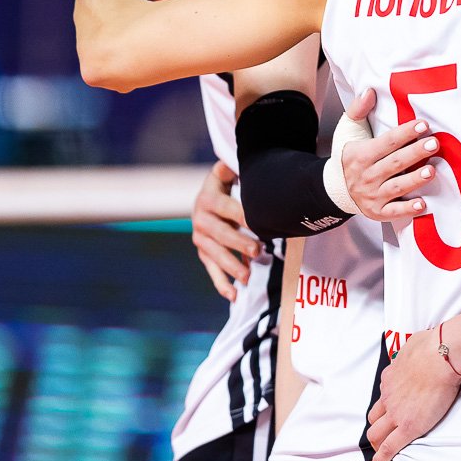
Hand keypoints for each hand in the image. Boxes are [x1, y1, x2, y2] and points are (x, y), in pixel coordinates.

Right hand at [190, 161, 262, 301]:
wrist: (210, 195)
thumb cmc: (228, 183)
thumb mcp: (227, 173)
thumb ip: (230, 169)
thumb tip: (232, 165)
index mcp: (208, 198)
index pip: (226, 208)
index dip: (243, 216)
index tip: (259, 224)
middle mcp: (200, 218)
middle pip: (221, 234)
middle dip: (239, 243)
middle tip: (258, 251)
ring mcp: (200, 238)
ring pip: (215, 255)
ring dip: (231, 266)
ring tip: (248, 276)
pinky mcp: (203, 252)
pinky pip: (211, 270)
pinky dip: (221, 284)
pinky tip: (234, 295)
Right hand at [339, 99, 440, 221]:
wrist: (335, 188)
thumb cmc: (348, 156)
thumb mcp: (348, 130)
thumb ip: (358, 109)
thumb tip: (369, 91)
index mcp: (360, 154)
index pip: (386, 142)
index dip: (405, 133)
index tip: (423, 124)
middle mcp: (366, 176)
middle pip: (394, 163)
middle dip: (415, 153)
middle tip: (434, 143)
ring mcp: (372, 195)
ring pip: (396, 187)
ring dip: (414, 179)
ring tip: (432, 170)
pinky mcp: (378, 212)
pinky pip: (394, 212)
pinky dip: (408, 210)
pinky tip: (423, 204)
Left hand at [365, 327, 460, 460]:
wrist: (440, 356)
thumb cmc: (433, 346)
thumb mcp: (414, 345)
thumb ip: (412, 352)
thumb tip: (417, 347)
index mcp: (391, 378)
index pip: (382, 398)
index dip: (384, 409)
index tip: (386, 415)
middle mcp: (388, 396)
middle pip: (373, 418)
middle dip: (376, 428)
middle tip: (382, 437)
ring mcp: (396, 413)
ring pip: (376, 434)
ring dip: (377, 443)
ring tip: (381, 453)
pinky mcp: (408, 426)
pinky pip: (389, 447)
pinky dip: (382, 460)